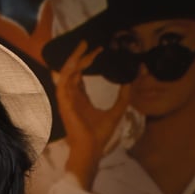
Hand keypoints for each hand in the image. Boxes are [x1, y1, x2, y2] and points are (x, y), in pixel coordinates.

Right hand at [55, 41, 130, 187]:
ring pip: (66, 74)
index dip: (87, 62)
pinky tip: (77, 61)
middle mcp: (72, 98)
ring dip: (73, 60)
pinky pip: (63, 83)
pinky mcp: (65, 103)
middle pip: (72, 72)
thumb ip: (124, 96)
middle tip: (89, 44)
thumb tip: (131, 80)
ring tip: (83, 47)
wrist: (91, 150)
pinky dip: (69, 71)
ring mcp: (67, 100)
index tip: (98, 51)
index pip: (79, 77)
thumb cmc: (100, 135)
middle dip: (80, 57)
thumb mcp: (117, 110)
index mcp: (81, 100)